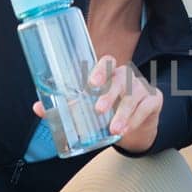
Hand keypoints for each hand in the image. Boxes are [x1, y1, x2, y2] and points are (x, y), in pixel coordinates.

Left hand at [34, 55, 161, 152]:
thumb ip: (65, 107)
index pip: (106, 62)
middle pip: (121, 78)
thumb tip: (38, 107)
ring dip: (123, 113)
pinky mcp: (154, 100)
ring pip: (134, 96)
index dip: (100, 70)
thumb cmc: (108, 112)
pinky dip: (135, 120)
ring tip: (114, 130)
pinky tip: (127, 130)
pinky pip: (146, 108)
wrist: (135, 127)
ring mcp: (142, 87)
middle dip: (110, 94)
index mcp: (109, 74)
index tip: (92, 83)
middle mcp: (126, 76)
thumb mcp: (87, 109)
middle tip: (98, 110)